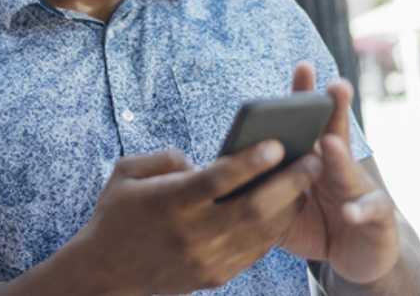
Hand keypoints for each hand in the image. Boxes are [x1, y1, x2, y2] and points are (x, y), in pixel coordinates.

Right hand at [77, 142, 320, 294]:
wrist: (106, 271)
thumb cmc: (116, 213)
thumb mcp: (125, 172)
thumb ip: (165, 158)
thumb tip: (202, 161)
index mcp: (169, 201)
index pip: (218, 179)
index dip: (251, 161)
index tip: (278, 144)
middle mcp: (192, 232)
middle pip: (252, 208)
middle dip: (289, 183)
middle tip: (313, 161)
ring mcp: (206, 258)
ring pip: (261, 233)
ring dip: (289, 207)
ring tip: (306, 183)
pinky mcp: (214, 276)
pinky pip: (254, 252)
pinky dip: (274, 230)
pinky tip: (284, 210)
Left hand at [280, 63, 400, 283]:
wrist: (357, 254)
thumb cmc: (313, 222)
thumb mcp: (280, 203)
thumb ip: (258, 186)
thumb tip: (212, 172)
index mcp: (312, 158)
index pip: (306, 122)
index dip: (304, 95)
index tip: (302, 66)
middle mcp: (337, 166)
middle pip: (334, 132)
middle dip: (334, 108)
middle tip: (333, 85)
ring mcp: (359, 188)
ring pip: (349, 169)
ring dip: (339, 156)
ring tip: (328, 144)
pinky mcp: (377, 217)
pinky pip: (368, 212)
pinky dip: (359, 211)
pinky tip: (348, 212)